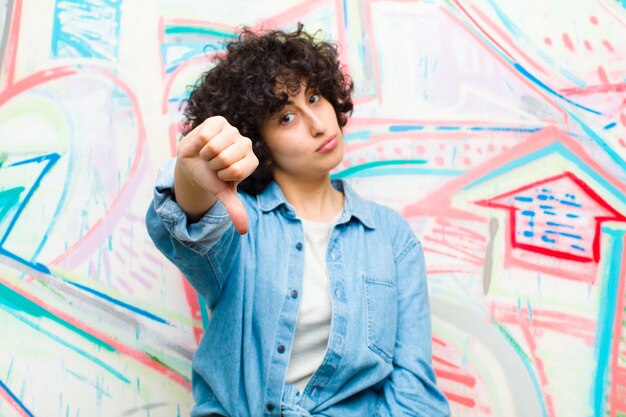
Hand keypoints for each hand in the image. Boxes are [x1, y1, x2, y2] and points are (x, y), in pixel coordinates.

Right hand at [176, 116, 258, 233]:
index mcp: (251, 162)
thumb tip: (243, 231)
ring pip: (215, 147)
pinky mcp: (219, 121)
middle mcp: (246, 144)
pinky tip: (203, 143)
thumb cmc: (212, 177)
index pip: (236, 171)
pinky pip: (206, 134)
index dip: (223, 175)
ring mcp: (233, 131)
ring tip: (208, 154)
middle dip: (214, 165)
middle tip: (213, 164)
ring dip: (206, 154)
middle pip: (226, 158)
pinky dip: (199, 142)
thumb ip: (235, 209)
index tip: (221, 175)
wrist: (195, 162)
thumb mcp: (223, 193)